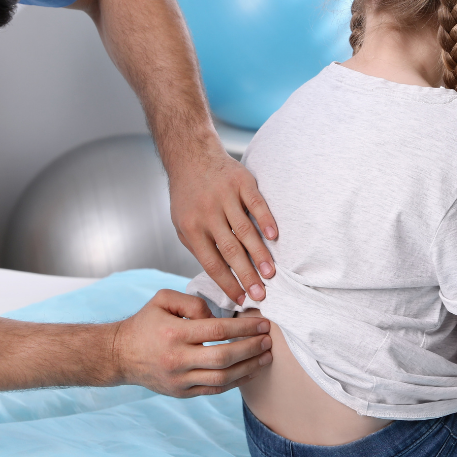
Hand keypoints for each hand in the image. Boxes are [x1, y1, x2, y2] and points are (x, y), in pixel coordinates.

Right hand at [111, 289, 272, 396]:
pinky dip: (236, 382)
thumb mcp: (163, 299)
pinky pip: (215, 390)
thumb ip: (193, 302)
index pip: (218, 330)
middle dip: (251, 348)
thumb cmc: (146, 323)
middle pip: (224, 357)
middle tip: (269, 339)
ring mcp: (180, 380)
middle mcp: (177, 359)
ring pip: (223, 379)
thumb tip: (218, 317)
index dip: (245, 327)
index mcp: (174, 333)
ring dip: (249, 367)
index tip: (263, 323)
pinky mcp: (182, 393)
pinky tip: (250, 371)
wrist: (120, 355)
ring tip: (266, 356)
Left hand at [168, 146, 277, 304]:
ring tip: (271, 273)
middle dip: (247, 275)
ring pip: (245, 230)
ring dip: (259, 253)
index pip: (211, 263)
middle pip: (230, 251)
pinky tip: (274, 236)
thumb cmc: (188, 197)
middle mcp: (207, 213)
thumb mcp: (182, 225)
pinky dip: (266, 220)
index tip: (241, 300)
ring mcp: (224, 196)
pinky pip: (256, 204)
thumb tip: (221, 276)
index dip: (227, 283)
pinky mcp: (241, 182)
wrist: (191, 157)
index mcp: (191, 228)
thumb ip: (198, 247)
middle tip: (261, 294)